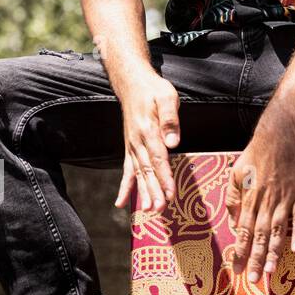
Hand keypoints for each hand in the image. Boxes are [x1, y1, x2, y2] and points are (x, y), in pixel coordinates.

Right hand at [114, 72, 180, 212]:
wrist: (133, 84)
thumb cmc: (154, 89)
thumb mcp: (167, 97)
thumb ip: (170, 119)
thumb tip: (173, 142)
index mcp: (148, 130)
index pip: (159, 158)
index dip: (165, 177)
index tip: (170, 193)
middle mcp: (137, 141)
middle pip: (148, 170)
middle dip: (154, 191)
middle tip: (160, 210)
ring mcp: (132, 146)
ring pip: (138, 173)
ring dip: (144, 193)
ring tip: (149, 210)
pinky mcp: (130, 148)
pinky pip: (127, 170)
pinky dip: (125, 186)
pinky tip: (121, 203)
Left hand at [225, 128, 294, 282]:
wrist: (281, 137)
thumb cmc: (256, 154)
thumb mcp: (235, 173)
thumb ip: (233, 198)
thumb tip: (234, 221)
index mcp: (250, 198)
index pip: (244, 231)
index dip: (241, 251)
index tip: (238, 269)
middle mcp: (267, 202)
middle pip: (260, 236)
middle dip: (256, 259)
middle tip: (254, 279)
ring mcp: (285, 199)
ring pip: (278, 230)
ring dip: (274, 251)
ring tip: (271, 270)